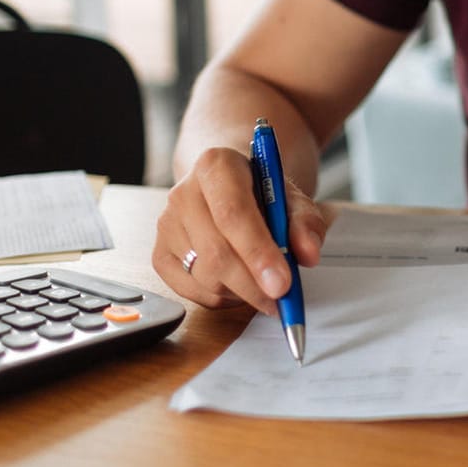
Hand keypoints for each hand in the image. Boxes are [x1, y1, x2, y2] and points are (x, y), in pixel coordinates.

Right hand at [153, 147, 330, 312]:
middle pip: (216, 253)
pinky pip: (190, 291)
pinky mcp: (160, 254)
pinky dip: (221, 298)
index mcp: (216, 166)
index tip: (283, 284)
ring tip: (261, 280)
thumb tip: (308, 253)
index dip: (258, 253)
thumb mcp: (291, 198)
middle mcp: (183, 193)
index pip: (233, 214)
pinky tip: (237, 284)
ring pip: (205, 277)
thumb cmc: (259, 192)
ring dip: (241, 292)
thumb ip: (305, 222)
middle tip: (282, 300)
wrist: (227, 186)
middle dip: (253, 285)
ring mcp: (167, 225)